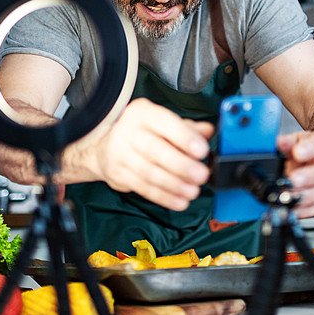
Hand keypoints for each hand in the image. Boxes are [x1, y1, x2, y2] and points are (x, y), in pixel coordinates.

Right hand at [63, 98, 213, 210]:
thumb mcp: (164, 123)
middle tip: (201, 175)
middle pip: (156, 150)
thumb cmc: (142, 132)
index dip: (184, 137)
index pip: (164, 123)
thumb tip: (208, 131)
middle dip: (182, 165)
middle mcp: (128, 131)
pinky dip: (163, 197)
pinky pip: (143, 188)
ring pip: (149, 172)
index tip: (202, 150)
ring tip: (193, 191)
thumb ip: (188, 128)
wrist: (104, 146)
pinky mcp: (118, 174)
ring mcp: (120, 153)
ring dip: (174, 185)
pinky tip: (179, 201)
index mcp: (143, 113)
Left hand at [278, 130, 313, 217]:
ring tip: (288, 195)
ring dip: (304, 196)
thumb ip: (288, 142)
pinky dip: (302, 210)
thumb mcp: (297, 139)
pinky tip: (290, 208)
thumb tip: (279, 143)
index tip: (297, 153)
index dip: (310, 149)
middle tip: (292, 179)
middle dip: (308, 177)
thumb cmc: (308, 149)